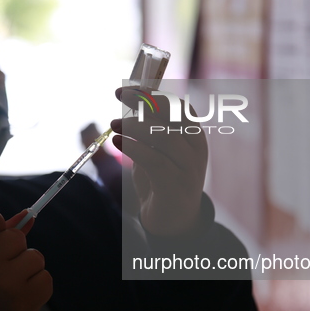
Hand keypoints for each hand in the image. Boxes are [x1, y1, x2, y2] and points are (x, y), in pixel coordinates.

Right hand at [0, 204, 51, 310]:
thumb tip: (28, 215)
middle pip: (17, 236)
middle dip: (12, 252)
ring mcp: (4, 284)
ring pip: (35, 256)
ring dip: (27, 270)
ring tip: (6, 289)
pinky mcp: (25, 302)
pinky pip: (46, 278)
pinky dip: (37, 288)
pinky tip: (18, 299)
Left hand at [111, 86, 207, 235]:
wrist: (173, 222)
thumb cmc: (162, 182)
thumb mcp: (156, 151)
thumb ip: (148, 130)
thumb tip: (129, 102)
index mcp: (194, 137)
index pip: (178, 105)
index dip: (153, 92)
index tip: (127, 87)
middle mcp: (196, 149)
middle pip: (172, 115)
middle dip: (143, 100)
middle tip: (118, 94)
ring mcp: (188, 168)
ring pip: (163, 136)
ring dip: (134, 125)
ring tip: (113, 124)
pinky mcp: (175, 185)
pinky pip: (154, 160)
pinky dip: (132, 147)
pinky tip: (117, 142)